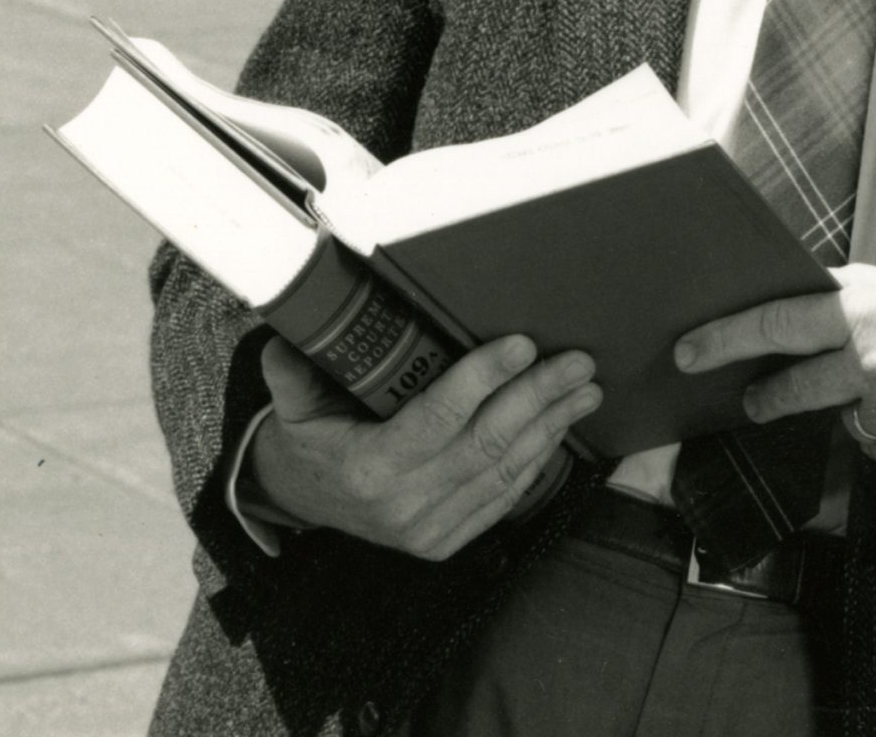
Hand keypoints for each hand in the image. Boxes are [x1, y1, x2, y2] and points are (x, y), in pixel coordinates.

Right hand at [248, 333, 598, 559]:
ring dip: (552, 425)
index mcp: (368, 468)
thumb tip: (288, 335)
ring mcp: (428, 530)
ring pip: (504, 469)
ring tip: (587, 388)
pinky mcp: (447, 540)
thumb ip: (292, 373)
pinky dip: (537, 460)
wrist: (304, 502)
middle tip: (579, 360)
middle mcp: (403, 506)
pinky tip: (561, 427)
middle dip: (538, 396)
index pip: (438, 417)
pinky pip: (503, 497)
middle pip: (486, 442)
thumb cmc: (308, 439)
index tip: (522, 342)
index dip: (482, 378)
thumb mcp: (292, 407)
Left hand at [674, 266, 875, 477]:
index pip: (777, 324)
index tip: (686, 351)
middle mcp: (872, 366)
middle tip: (754, 400)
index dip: (724, 338)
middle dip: (768, 397)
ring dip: (863, 410)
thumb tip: (797, 307)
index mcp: (868, 313)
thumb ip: (851, 301)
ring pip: (847, 423)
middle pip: (793, 391)